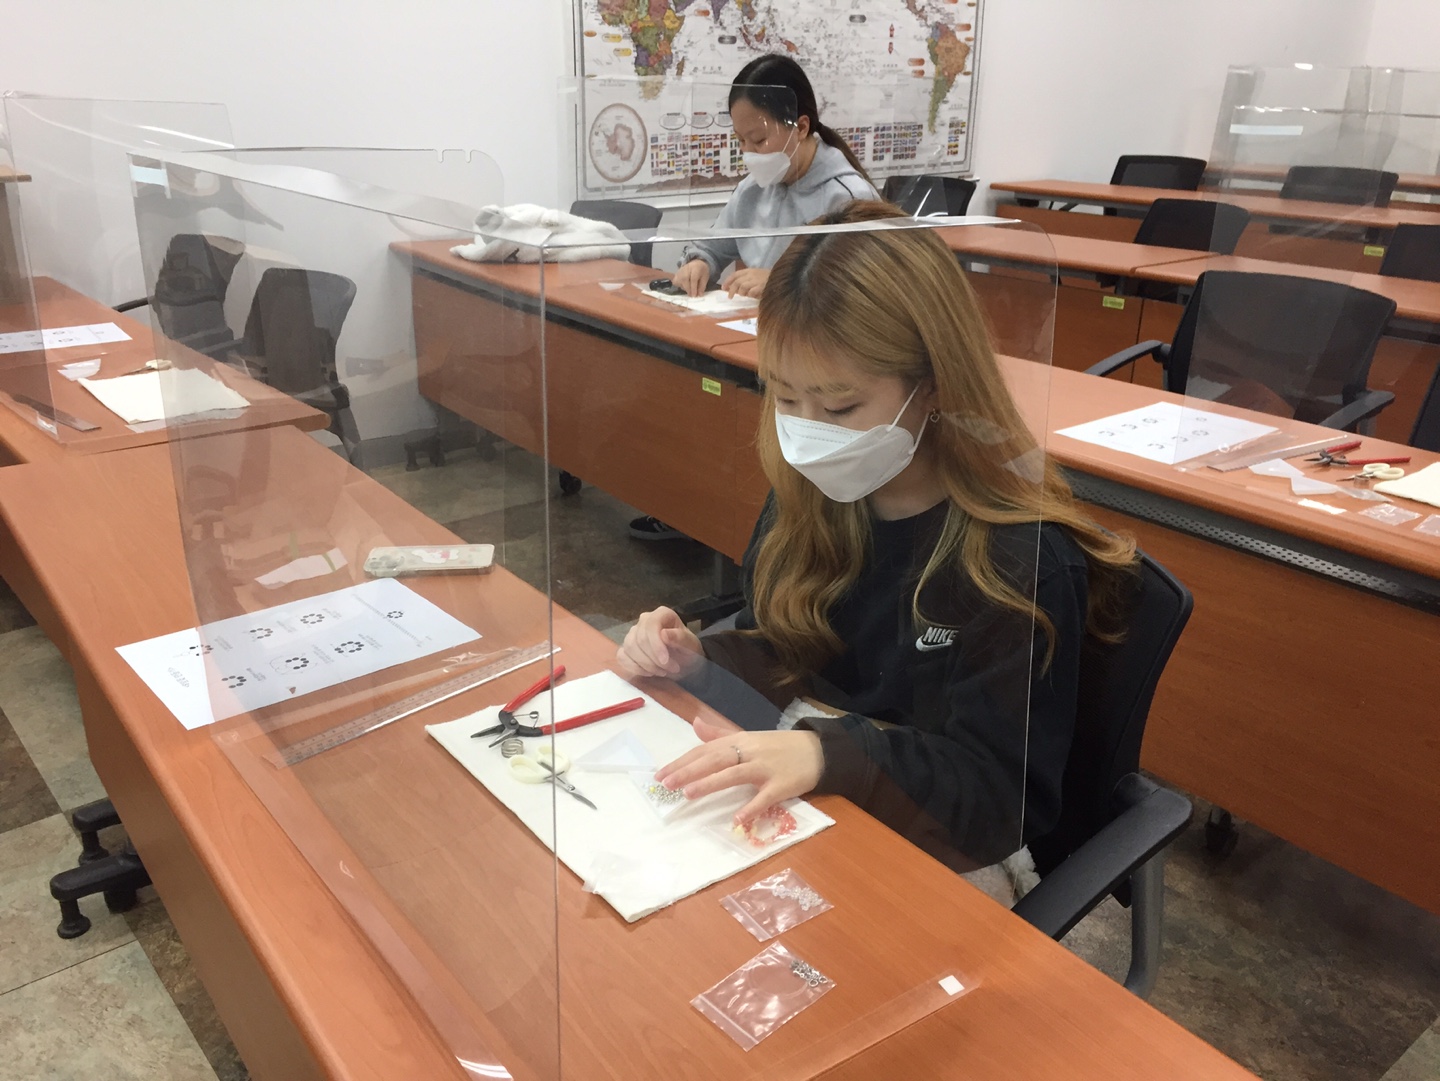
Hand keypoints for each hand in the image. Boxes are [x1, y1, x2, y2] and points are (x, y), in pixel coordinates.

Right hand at [614, 605, 702, 679]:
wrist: (684, 662)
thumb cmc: (688, 651)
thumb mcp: (691, 646)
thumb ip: (680, 638)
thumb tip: (664, 634)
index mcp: (661, 614)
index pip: (651, 626)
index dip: (656, 646)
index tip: (666, 662)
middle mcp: (644, 620)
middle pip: (639, 639)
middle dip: (654, 659)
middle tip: (671, 669)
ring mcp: (633, 633)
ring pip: (629, 648)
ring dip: (646, 665)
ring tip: (662, 671)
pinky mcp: (626, 647)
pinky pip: (622, 656)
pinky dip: (634, 668)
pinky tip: (649, 673)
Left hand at [655, 719, 823, 823]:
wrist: (819, 750)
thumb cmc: (780, 747)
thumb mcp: (749, 737)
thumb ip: (720, 735)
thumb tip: (695, 724)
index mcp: (740, 740)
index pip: (706, 750)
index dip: (683, 761)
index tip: (661, 774)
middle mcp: (750, 751)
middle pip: (715, 759)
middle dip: (689, 771)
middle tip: (666, 784)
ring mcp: (766, 768)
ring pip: (734, 774)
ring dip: (711, 783)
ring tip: (688, 793)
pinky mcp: (782, 785)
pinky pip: (765, 797)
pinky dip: (751, 808)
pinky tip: (736, 820)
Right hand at [672, 259, 710, 296]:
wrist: (696, 263)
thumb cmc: (701, 271)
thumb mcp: (705, 277)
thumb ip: (702, 286)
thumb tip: (699, 295)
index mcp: (696, 268)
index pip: (693, 279)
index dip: (693, 288)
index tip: (694, 296)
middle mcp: (686, 268)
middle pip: (685, 280)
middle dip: (688, 289)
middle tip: (692, 295)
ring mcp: (680, 271)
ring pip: (679, 282)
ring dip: (685, 288)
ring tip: (690, 289)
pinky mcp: (676, 274)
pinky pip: (676, 282)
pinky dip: (680, 286)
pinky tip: (685, 285)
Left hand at [724, 267, 769, 298]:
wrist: (781, 277)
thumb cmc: (767, 278)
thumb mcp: (755, 276)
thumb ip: (745, 280)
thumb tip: (734, 289)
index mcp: (749, 270)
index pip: (735, 275)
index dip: (728, 281)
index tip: (723, 288)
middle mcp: (752, 274)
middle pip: (737, 282)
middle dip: (732, 290)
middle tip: (730, 297)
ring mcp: (757, 280)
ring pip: (743, 287)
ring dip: (742, 293)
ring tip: (745, 296)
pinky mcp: (762, 286)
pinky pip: (751, 292)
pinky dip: (751, 295)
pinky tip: (754, 296)